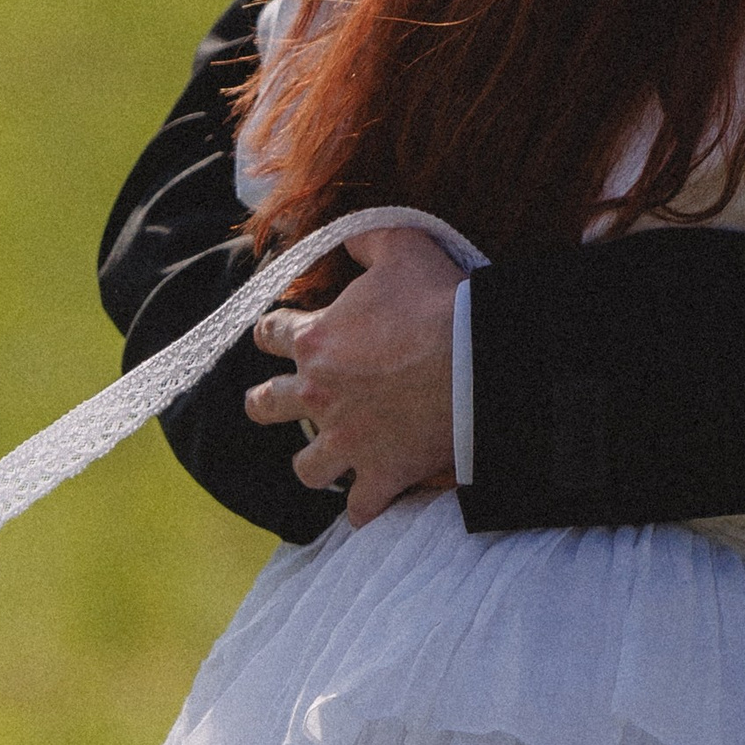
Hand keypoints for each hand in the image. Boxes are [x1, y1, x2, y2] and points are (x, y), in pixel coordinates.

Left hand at [245, 227, 462, 526]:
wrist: (479, 360)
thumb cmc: (437, 301)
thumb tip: (347, 236)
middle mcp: (319, 395)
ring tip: (327, 454)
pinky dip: (364, 505)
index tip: (279, 333)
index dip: (273, 331)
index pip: (270, 334)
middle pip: (266, 406)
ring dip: (315, 460)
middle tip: (276, 400)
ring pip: (307, 467)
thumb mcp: (401, 245)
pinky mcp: (381, 474)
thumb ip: (366, 238)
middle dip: (268, 402)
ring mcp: (348, 441)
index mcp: (316, 340)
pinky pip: (359, 508)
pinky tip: (369, 499)